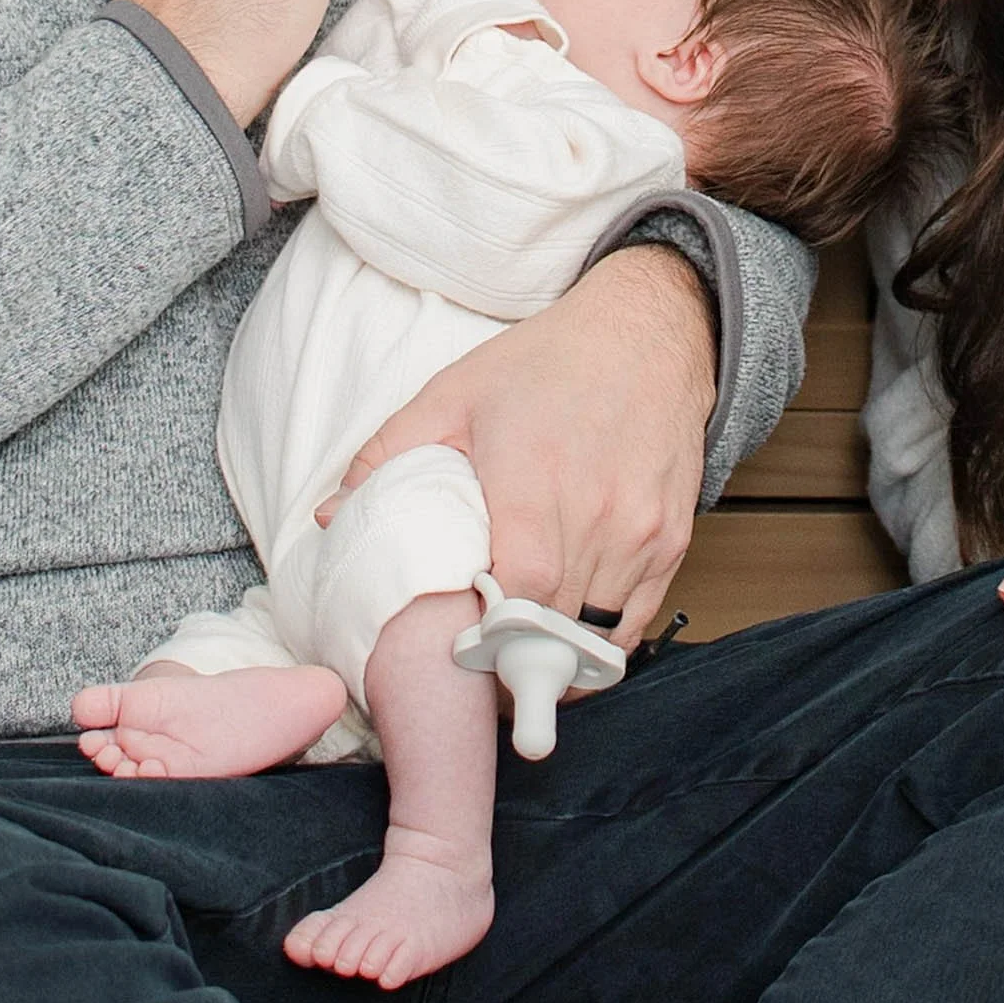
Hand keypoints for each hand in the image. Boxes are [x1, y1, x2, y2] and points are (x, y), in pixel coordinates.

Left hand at [317, 247, 715, 654]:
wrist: (647, 334)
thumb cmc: (549, 362)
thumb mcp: (456, 392)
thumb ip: (390, 454)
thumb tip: (332, 516)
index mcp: (533, 481)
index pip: (517, 595)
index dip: (487, 637)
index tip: (459, 652)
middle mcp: (595, 513)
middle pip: (553, 628)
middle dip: (512, 659)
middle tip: (478, 668)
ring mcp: (639, 531)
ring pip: (597, 637)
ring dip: (555, 655)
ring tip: (520, 654)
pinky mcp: (671, 539)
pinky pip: (636, 620)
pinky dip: (601, 640)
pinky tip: (568, 632)